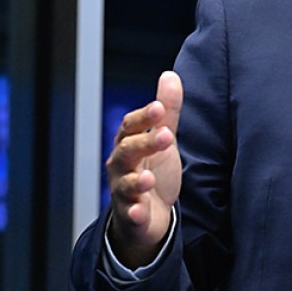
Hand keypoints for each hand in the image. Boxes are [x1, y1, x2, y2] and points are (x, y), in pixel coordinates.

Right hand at [105, 71, 183, 267]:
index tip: (159, 107)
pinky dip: (133, 212)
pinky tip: (140, 210)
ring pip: (124, 184)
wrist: (148, 215)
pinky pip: (129, 214)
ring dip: (135, 180)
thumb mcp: (162, 138)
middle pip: (127, 151)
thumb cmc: (153, 171)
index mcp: (130, 144)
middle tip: (167, 136)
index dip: (143, 117)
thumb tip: (170, 75)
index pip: (130, 126)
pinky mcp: (131, 215)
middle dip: (145, 143)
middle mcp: (121, 166)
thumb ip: (167, 110)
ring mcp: (124, 191)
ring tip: (148, 178)